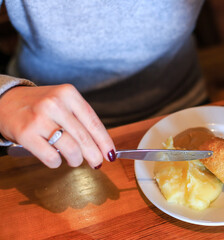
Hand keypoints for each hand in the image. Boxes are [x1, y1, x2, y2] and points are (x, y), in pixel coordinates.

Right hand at [0, 84, 115, 168]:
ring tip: (75, 160)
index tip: (110, 154)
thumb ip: (80, 119)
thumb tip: (101, 145)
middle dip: (94, 155)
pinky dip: (57, 163)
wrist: (5, 101)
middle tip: (97, 163)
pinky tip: (56, 159)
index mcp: (68, 94)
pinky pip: (51, 157)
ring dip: (76, 160)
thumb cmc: (39, 105)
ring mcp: (40, 118)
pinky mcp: (26, 134)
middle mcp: (55, 104)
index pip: (94, 123)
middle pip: (84, 138)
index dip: (105, 142)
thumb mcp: (63, 102)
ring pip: (71, 149)